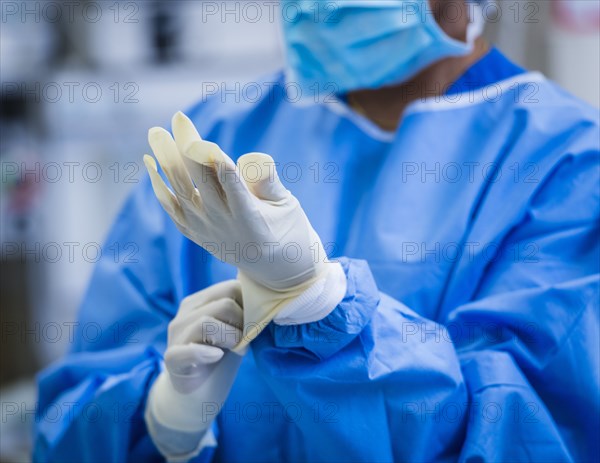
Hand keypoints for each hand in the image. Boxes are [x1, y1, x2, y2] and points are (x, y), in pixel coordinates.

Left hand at [144, 112, 339, 349]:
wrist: (276, 272)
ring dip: (166, 162)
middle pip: (199, 182)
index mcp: (250, 216)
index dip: (211, 159)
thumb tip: (252, 158)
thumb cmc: (287, 229)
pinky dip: (159, 186)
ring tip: (156, 133)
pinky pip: (172, 208)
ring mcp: (206, 230)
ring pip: (180, 193)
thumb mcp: (288, 205)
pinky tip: (150, 162)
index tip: (197, 140)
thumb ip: (268, 182)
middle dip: (185, 148)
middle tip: (177, 119)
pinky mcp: (196, 233)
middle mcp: (223, 224)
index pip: (228, 182)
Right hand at [145, 280, 244, 457]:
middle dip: (243, 322)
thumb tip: (269, 298)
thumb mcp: (235, 333)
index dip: (250, 305)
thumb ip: (245, 315)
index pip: (231, 288)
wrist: (197, 396)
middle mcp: (184, 314)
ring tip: (238, 351)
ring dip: (231, 337)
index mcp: (200, 302)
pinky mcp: (172, 359)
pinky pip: (187, 350)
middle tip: (246, 340)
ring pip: (207, 322)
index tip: (255, 324)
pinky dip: (205, 353)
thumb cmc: (220, 360)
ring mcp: (176, 336)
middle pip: (223, 303)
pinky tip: (216, 357)